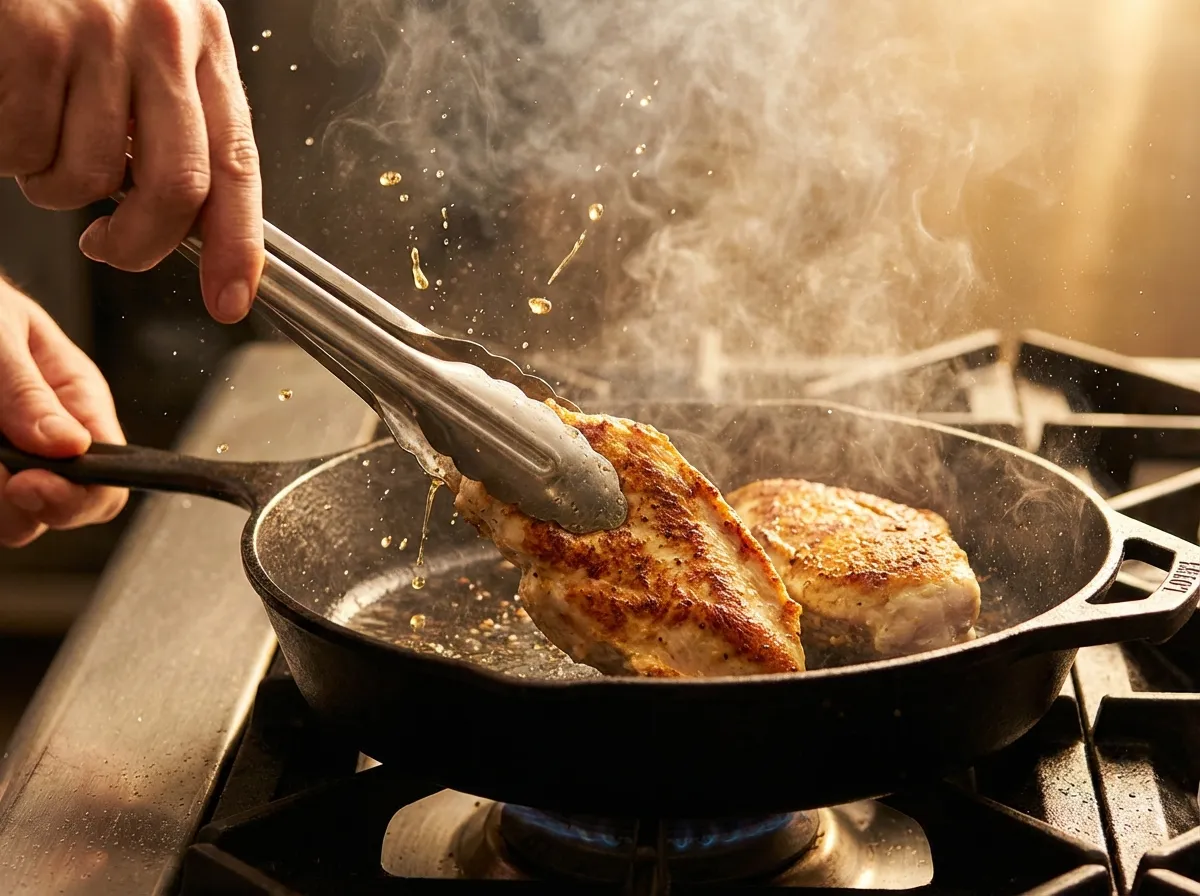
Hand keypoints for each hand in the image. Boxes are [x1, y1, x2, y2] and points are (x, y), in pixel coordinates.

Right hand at [0, 0, 263, 322]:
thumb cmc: (65, 0)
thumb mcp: (145, 45)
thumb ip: (174, 122)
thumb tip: (187, 223)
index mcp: (201, 43)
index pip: (238, 165)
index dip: (237, 246)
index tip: (229, 300)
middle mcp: (163, 32)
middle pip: (179, 187)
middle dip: (141, 245)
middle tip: (109, 249)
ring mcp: (98, 30)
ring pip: (88, 176)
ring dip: (52, 187)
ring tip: (38, 137)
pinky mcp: (32, 33)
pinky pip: (25, 146)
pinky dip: (9, 153)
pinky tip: (8, 106)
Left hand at [0, 278, 126, 546]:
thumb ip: (28, 392)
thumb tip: (72, 447)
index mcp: (79, 403)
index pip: (109, 476)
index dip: (77, 495)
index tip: (27, 484)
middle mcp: (51, 441)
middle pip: (61, 510)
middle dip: (24, 506)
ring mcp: (10, 461)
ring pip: (14, 519)